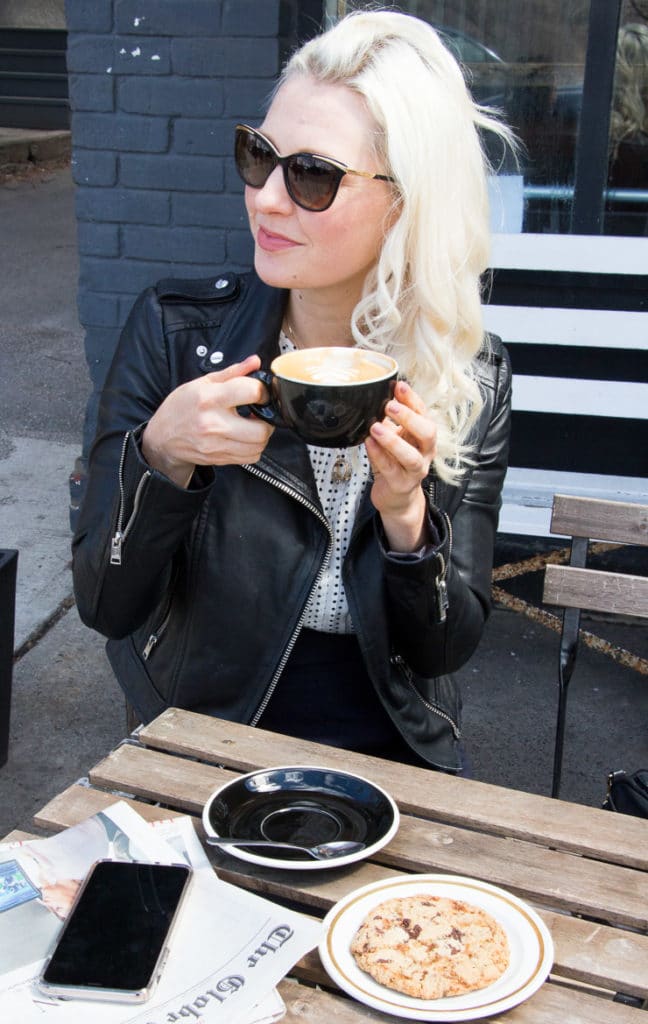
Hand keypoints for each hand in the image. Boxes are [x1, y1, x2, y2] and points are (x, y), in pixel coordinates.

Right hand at [142, 355, 273, 485]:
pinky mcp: (220, 458)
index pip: (251, 392)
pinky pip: (251, 457)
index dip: (262, 391)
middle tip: (259, 412)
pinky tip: (245, 438)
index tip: (260, 392)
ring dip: (262, 434)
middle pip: (261, 428)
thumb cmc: (180, 408)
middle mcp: (213, 424)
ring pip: (259, 445)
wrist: (163, 438)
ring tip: (252, 425)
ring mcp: (217, 444)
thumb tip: (255, 362)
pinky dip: (254, 448)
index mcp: (209, 398)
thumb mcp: (202, 382)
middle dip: (266, 419)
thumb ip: (233, 372)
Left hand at [365, 380, 436, 551]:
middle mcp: (425, 452)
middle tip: (390, 406)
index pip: (424, 413)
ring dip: (393, 440)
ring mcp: (415, 470)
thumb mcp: (394, 437)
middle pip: (428, 433)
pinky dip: (379, 455)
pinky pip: (391, 470)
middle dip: (410, 418)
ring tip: (375, 428)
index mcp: (423, 436)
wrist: (395, 496)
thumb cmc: (394, 462)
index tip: (399, 386)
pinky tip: (368, 444)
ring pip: (411, 456)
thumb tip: (374, 395)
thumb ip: (387, 420)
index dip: (412, 399)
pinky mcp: (401, 485)